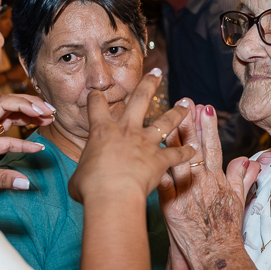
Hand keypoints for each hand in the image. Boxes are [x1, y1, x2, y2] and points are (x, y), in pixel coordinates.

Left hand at [0, 93, 55, 189]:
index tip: (40, 110)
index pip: (3, 105)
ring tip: (49, 120)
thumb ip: (1, 179)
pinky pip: (8, 140)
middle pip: (9, 106)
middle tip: (50, 111)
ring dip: (29, 118)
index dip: (23, 104)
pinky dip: (22, 142)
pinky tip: (38, 147)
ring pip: (10, 119)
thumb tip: (27, 183)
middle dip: (31, 106)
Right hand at [67, 70, 192, 203]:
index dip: (96, 97)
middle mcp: (126, 130)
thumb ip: (83, 172)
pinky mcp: (160, 159)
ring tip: (186, 104)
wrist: (113, 196)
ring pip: (166, 121)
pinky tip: (192, 149)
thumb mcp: (77, 177)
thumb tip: (80, 180)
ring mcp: (146, 143)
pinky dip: (185, 152)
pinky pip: (177, 154)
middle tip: (155, 73)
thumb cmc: (90, 188)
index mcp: (101, 130)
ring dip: (177, 112)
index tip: (97, 92)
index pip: (97, 105)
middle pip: (139, 99)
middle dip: (148, 84)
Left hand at [157, 102, 257, 269]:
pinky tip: (144, 151)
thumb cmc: (226, 230)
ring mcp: (184, 193)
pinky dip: (154, 167)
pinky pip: (160, 182)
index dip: (209, 127)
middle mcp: (202, 183)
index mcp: (218, 180)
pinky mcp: (169, 205)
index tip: (205, 108)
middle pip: (193, 148)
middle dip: (188, 123)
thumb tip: (249, 160)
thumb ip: (242, 178)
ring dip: (170, 139)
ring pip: (175, 161)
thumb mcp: (239, 202)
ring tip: (164, 119)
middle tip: (184, 102)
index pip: (214, 147)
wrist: (214, 254)